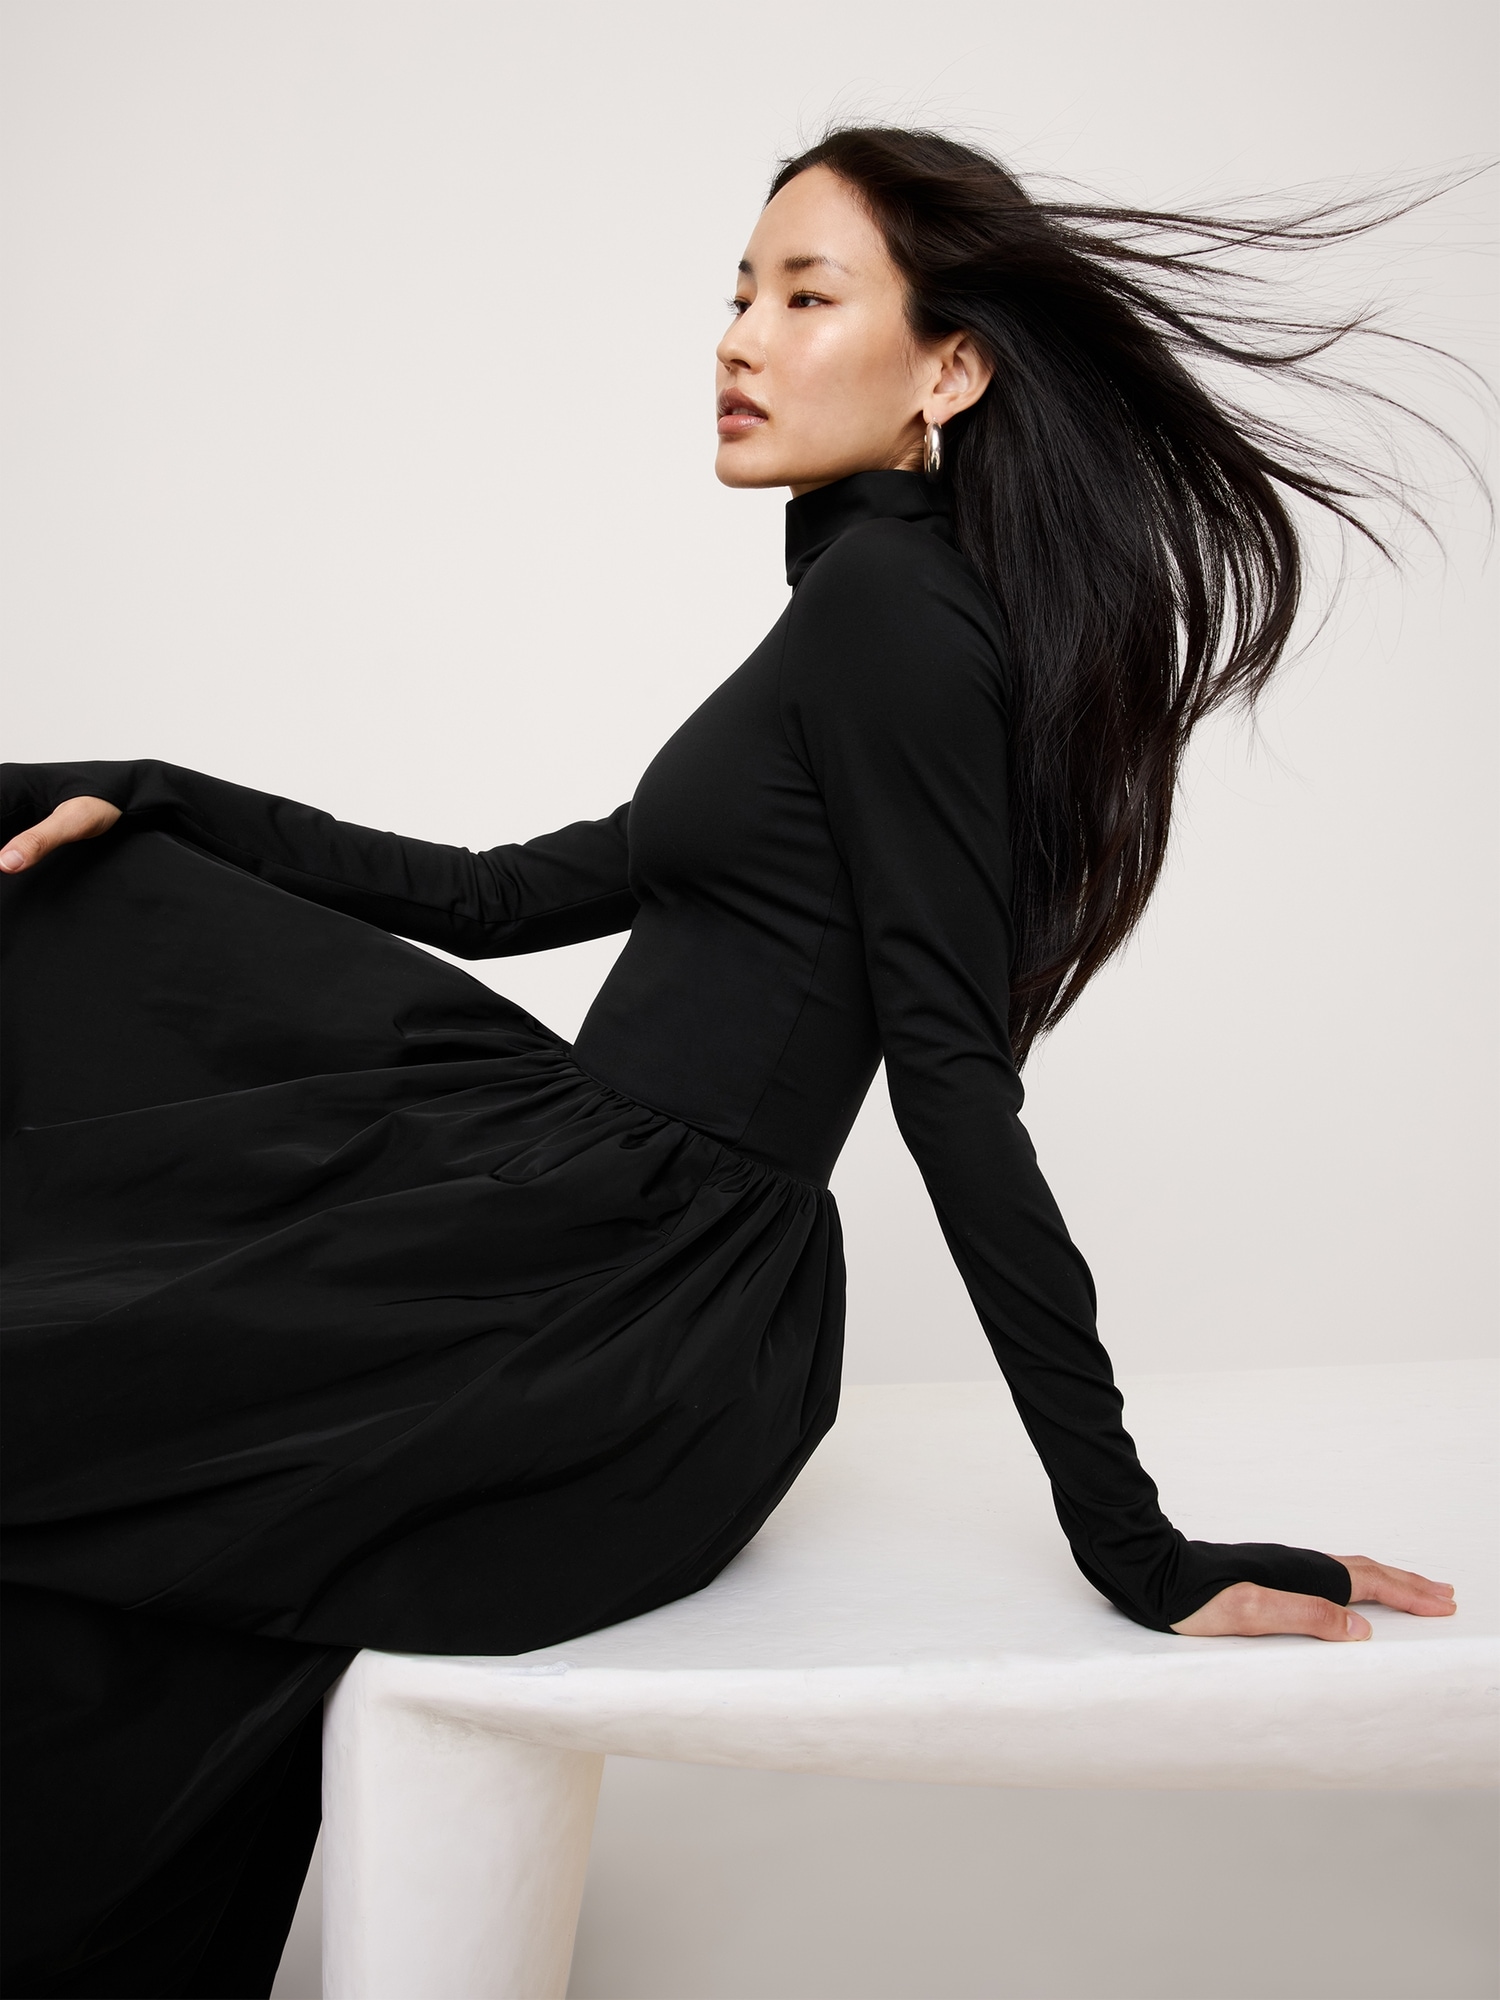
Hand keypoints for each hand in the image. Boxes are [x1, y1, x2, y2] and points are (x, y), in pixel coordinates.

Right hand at [0, 796, 121, 873]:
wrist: (128, 792)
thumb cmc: (105, 798)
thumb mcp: (73, 822)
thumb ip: (39, 841)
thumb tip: (3, 862)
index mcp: (10, 783)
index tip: (2, 864)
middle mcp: (7, 788)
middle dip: (1, 851)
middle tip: (10, 867)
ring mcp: (13, 801)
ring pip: (1, 830)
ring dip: (4, 851)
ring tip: (12, 867)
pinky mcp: (22, 816)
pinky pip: (6, 832)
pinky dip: (6, 850)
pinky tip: (15, 864)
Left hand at [1171, 1556, 1455, 1640]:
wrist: (1153, 1575)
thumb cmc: (1194, 1601)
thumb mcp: (1249, 1614)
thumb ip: (1304, 1616)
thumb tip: (1360, 1627)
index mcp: (1298, 1574)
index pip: (1367, 1583)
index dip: (1407, 1594)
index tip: (1443, 1605)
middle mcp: (1294, 1565)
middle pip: (1365, 1571)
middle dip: (1407, 1584)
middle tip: (1445, 1595)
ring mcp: (1282, 1568)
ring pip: (1347, 1570)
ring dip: (1385, 1580)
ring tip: (1412, 1589)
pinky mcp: (1267, 1574)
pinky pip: (1327, 1575)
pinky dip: (1355, 1581)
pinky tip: (1351, 1591)